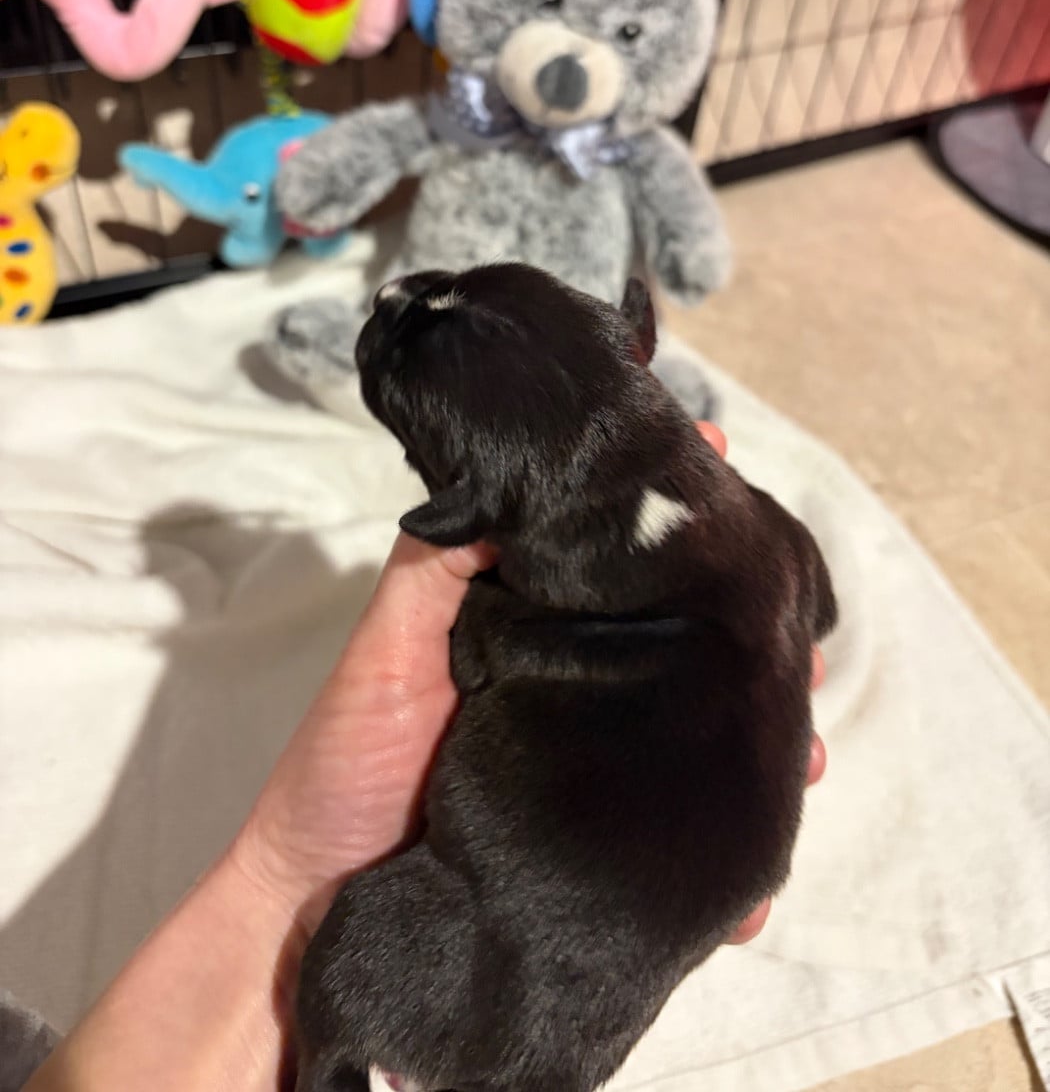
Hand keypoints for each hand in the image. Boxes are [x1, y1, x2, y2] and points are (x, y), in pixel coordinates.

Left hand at [236, 420, 826, 951]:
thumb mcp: (393, 643)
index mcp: (534, 632)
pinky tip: (752, 890)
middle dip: (750, 651)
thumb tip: (511, 474)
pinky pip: (669, 845)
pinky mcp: (589, 850)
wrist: (316, 903)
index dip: (683, 537)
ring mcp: (586, 772)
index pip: (625, 572)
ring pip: (693, 744)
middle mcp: (574, 693)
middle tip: (802, 655)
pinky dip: (721, 864)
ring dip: (756, 749)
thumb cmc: (347, 764)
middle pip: (683, 658)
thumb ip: (443, 563)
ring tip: (802, 758)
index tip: (741, 510)